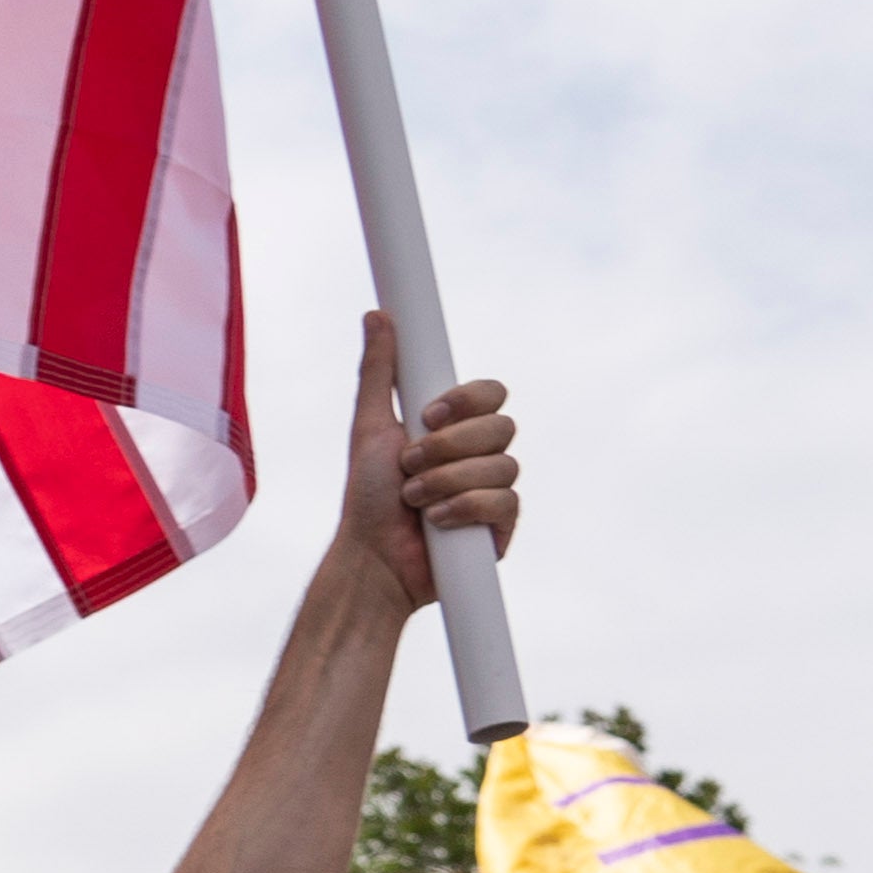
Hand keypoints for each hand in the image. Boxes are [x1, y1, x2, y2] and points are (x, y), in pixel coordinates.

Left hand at [326, 308, 518, 617]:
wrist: (371, 558)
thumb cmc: (367, 497)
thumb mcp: (370, 427)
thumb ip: (379, 372)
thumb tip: (377, 315)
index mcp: (456, 428)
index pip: (491, 394)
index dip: (467, 400)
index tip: (428, 415)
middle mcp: (480, 455)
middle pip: (501, 426)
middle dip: (448, 447)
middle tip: (409, 465)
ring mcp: (494, 490)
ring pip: (502, 465)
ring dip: (447, 482)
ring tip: (413, 500)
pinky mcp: (501, 527)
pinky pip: (505, 502)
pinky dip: (465, 509)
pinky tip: (437, 522)